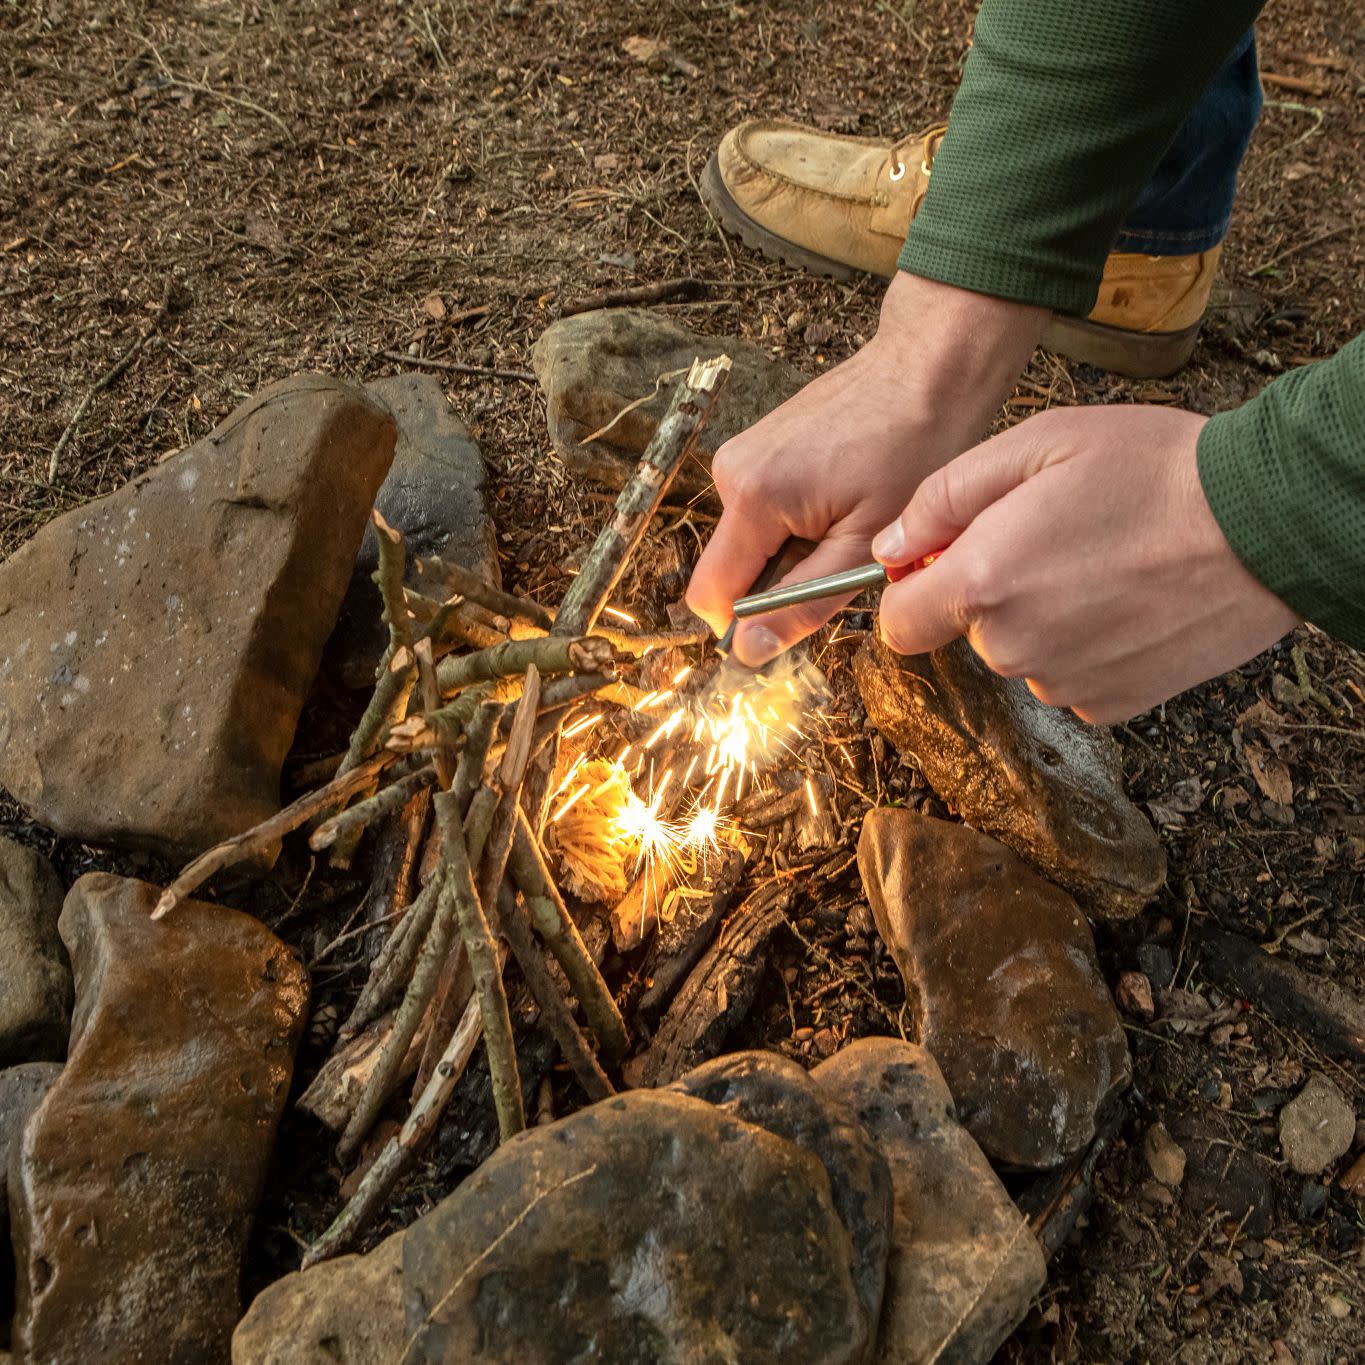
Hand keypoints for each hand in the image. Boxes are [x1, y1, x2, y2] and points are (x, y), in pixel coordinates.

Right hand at [685, 273, 1045, 665]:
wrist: (929, 367)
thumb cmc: (914, 447)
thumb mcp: (865, 546)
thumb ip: (802, 604)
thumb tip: (745, 652)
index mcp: (754, 498)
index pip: (711, 596)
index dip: (747, 625)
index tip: (801, 618)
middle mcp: (731, 473)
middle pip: (732, 570)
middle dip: (782, 583)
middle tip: (847, 556)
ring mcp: (741, 454)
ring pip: (750, 543)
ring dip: (796, 553)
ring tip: (853, 520)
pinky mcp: (757, 446)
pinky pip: (762, 513)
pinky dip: (799, 524)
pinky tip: (844, 499)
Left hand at [871, 404, 1300, 721]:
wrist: (1265, 523)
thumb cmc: (1153, 469)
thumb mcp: (1037, 444)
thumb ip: (944, 498)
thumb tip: (891, 546)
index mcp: (982, 583)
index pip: (897, 624)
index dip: (914, 590)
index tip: (945, 561)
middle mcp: (1014, 648)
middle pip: (967, 634)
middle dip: (990, 593)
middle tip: (1053, 538)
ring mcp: (1064, 683)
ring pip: (1021, 656)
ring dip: (1043, 619)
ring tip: (1102, 563)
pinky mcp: (1113, 704)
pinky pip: (1070, 676)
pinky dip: (1086, 646)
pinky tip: (1127, 600)